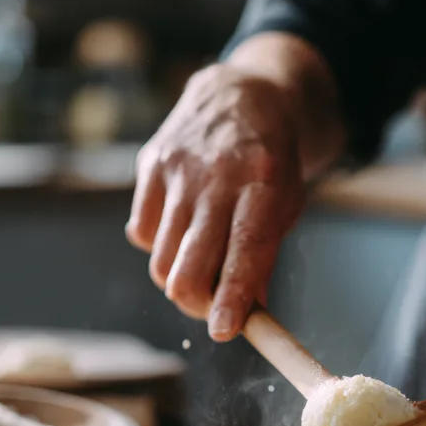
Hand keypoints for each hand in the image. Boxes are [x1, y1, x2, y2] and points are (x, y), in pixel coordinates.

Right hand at [126, 63, 304, 340]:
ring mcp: (178, 168)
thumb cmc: (270, 162)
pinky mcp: (150, 165)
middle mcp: (217, 174)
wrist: (243, 94)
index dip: (231, 298)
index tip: (223, 331)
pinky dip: (157, 247)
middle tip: (211, 310)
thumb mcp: (284, 204)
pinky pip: (141, 233)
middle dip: (198, 304)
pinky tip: (179, 229)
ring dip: (179, 279)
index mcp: (263, 182)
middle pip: (189, 267)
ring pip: (160, 260)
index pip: (244, 251)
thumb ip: (263, 258)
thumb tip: (245, 314)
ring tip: (199, 266)